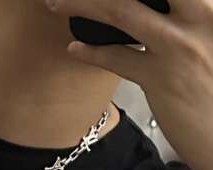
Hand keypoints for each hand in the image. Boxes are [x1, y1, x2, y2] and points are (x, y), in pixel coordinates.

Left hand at [45, 0, 212, 169]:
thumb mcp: (211, 40)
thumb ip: (190, 21)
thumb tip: (154, 14)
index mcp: (212, 8)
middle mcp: (200, 17)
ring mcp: (179, 47)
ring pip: (122, 13)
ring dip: (82, 4)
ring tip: (56, 3)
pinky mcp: (161, 79)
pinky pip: (117, 58)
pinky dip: (90, 52)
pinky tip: (73, 48)